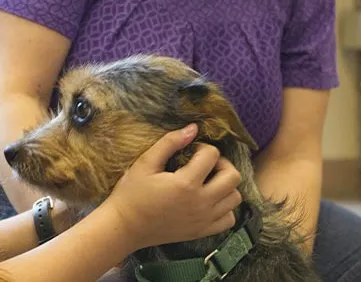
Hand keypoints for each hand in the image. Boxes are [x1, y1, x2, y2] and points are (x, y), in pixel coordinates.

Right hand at [101, 124, 242, 249]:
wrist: (124, 227)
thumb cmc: (131, 193)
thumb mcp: (145, 163)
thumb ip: (170, 143)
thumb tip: (193, 128)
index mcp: (186, 183)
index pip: (212, 155)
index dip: (202, 147)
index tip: (189, 152)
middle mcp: (200, 203)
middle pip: (233, 177)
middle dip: (222, 164)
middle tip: (204, 165)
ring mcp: (203, 220)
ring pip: (235, 198)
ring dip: (226, 186)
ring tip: (208, 182)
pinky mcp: (202, 232)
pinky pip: (229, 219)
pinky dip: (224, 208)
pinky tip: (209, 201)